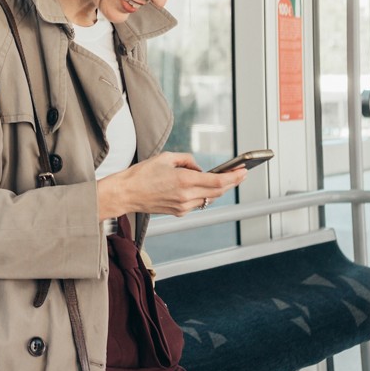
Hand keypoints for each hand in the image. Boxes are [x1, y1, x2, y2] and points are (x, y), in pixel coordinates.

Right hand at [97, 152, 247, 220]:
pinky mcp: (178, 212)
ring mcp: (183, 206)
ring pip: (209, 199)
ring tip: (224, 179)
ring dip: (218, 189)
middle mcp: (186, 196)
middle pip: (218, 191)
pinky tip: (203, 188)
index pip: (217, 181)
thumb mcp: (165, 157)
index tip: (243, 171)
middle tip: (240, 174)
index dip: (234, 177)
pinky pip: (197, 203)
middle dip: (231, 182)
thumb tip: (199, 167)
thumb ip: (187, 160)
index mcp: (184, 180)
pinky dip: (203, 195)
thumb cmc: (141, 174)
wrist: (126, 193)